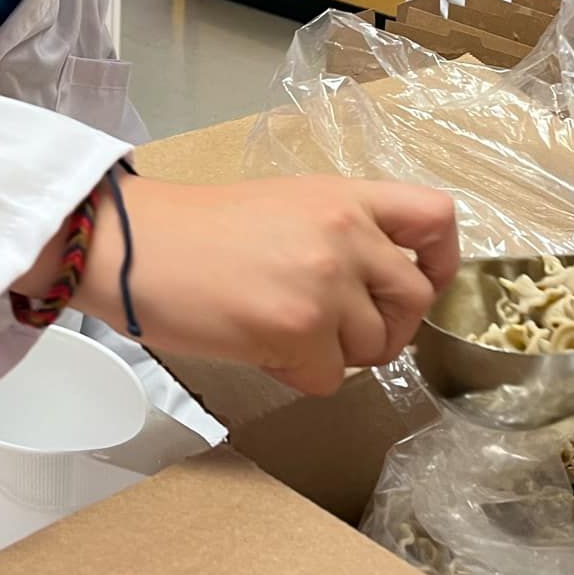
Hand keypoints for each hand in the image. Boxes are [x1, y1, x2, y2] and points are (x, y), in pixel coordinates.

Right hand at [68, 175, 459, 396]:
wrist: (131, 247)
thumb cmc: (196, 229)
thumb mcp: (286, 204)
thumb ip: (341, 232)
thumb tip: (379, 284)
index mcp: (344, 197)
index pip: (437, 217)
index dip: (442, 259)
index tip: (422, 279)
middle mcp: (345, 235)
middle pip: (416, 298)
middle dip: (389, 326)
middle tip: (345, 330)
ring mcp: (324, 286)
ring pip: (375, 347)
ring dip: (338, 353)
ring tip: (287, 333)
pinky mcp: (297, 333)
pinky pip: (331, 377)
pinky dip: (301, 375)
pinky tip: (262, 348)